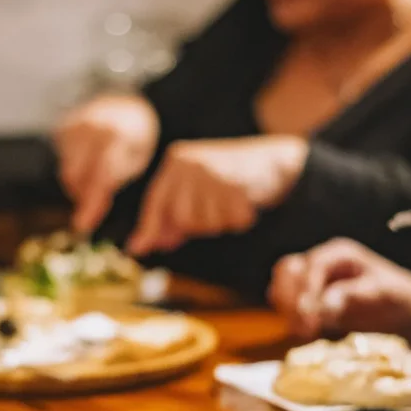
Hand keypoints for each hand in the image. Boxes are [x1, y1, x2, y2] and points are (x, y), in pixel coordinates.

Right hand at [54, 95, 159, 232]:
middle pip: (74, 176)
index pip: (99, 176)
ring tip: (96, 177)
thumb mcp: (133, 160)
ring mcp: (73, 125)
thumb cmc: (132, 140)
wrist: (124, 104)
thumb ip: (111, 184)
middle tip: (96, 198)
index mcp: (115, 135)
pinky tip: (87, 164)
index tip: (83, 225)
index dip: (91, 203)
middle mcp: (90, 127)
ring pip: (65, 171)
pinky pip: (61, 162)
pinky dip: (73, 171)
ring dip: (77, 184)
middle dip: (83, 193)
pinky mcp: (61, 128)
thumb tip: (84, 221)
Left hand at [127, 135, 308, 255]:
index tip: (138, 249)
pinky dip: (240, 220)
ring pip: (206, 224)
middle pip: (182, 219)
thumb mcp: (194, 191)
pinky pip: (232, 222)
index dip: (149, 228)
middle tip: (217, 210)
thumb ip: (168, 216)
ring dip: (221, 223)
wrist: (272, 161)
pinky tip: (246, 204)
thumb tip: (138, 247)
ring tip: (231, 203)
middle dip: (198, 225)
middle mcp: (192, 164)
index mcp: (177, 160)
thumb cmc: (228, 179)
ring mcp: (214, 174)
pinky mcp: (237, 186)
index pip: (156, 201)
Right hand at [269, 238, 410, 340]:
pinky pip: (287, 304)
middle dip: (290, 300)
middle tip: (302, 329)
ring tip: (302, 332)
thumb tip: (324, 306)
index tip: (311, 321)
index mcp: (339, 254)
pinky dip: (290, 317)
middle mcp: (321, 263)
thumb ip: (353, 296)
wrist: (408, 315)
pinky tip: (304, 333)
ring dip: (286, 309)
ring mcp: (312, 282)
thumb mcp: (384, 294)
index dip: (307, 293)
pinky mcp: (308, 302)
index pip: (311, 267)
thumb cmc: (399, 298)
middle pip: (287, 271)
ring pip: (281, 286)